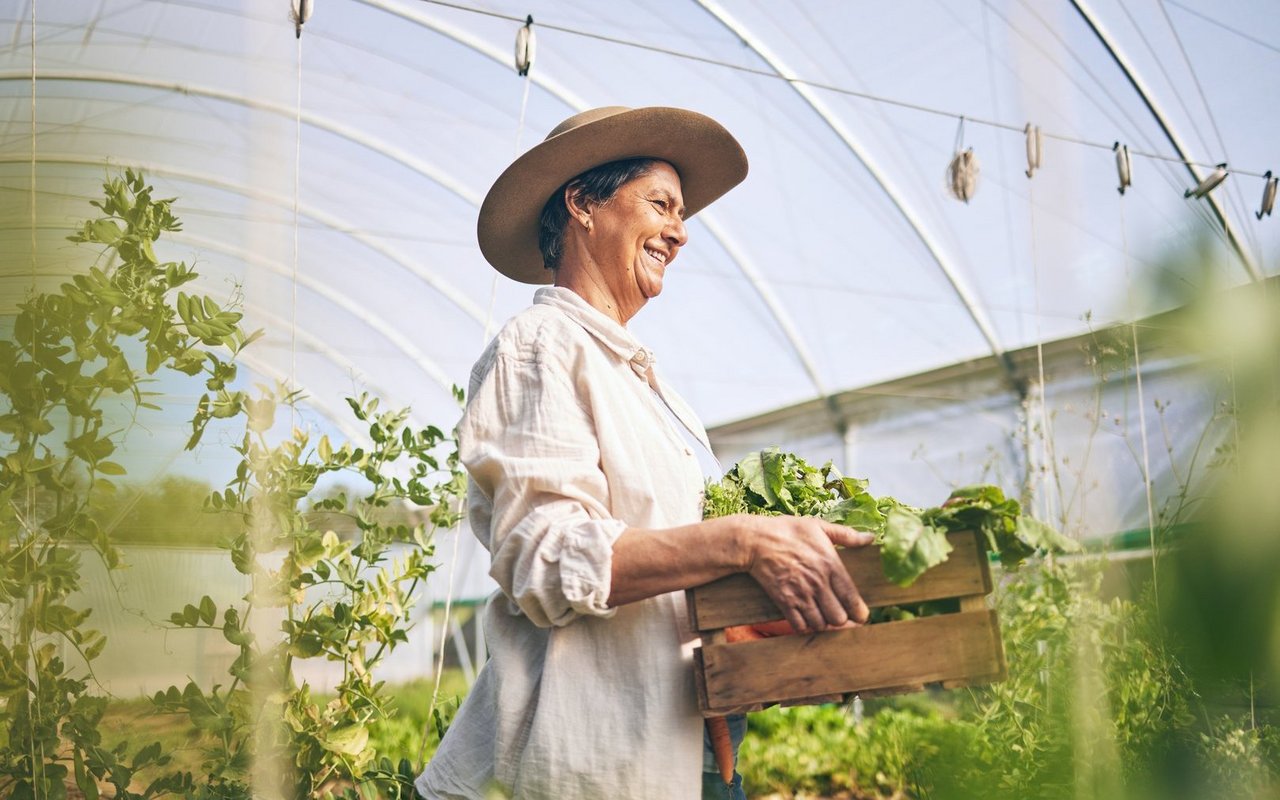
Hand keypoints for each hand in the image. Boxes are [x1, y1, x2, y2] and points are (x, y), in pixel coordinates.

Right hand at [740, 515, 872, 633]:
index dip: (860, 613)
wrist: (755, 540)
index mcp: (831, 565)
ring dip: (823, 623)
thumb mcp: (818, 526)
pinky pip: (799, 626)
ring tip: (822, 616)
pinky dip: (804, 625)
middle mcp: (818, 584)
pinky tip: (805, 618)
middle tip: (839, 615)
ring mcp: (800, 594)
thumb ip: (846, 535)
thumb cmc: (787, 531)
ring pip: (820, 624)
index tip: (860, 615)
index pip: (853, 600)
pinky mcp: (784, 602)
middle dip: (841, 619)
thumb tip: (870, 538)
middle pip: (839, 618)